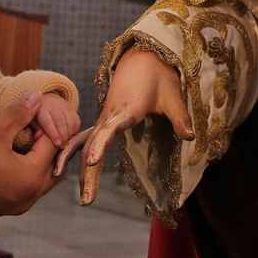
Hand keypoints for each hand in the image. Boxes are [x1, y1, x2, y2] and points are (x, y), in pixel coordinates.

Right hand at [0, 92, 64, 220]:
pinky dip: (27, 171)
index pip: (53, 146)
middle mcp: (30, 196)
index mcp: (32, 178)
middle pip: (53, 166)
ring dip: (39, 159)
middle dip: (49, 145)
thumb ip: (19, 113)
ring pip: (41, 179)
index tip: (34, 112)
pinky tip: (13, 156)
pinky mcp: (6, 207)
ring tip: (25, 139)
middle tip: (36, 126)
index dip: (46, 124)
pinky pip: (27, 187)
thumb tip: (37, 96)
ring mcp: (18, 205)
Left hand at [31, 93, 80, 149]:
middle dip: (63, 136)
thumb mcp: (33, 121)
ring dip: (70, 134)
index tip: (58, 143)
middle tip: (62, 146)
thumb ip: (36, 129)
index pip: (48, 123)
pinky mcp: (72, 108)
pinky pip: (77, 120)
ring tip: (66, 141)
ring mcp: (64, 106)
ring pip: (71, 121)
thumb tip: (38, 137)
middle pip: (61, 122)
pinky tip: (70, 135)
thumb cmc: (37, 114)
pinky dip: (75, 129)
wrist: (46, 101)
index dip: (53, 134)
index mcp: (41, 109)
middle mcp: (53, 105)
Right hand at [79, 47, 190, 205]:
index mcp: (126, 109)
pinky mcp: (104, 121)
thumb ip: (180, 117)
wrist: (142, 57)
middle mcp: (109, 116)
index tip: (93, 161)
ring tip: (86, 199)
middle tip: (88, 201)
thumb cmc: (159, 76)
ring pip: (87, 146)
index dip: (101, 145)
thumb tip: (190, 137)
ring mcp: (104, 119)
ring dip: (84, 172)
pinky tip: (67, 170)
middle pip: (92, 146)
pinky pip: (86, 140)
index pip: (110, 129)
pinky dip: (76, 156)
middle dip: (89, 173)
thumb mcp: (173, 96)